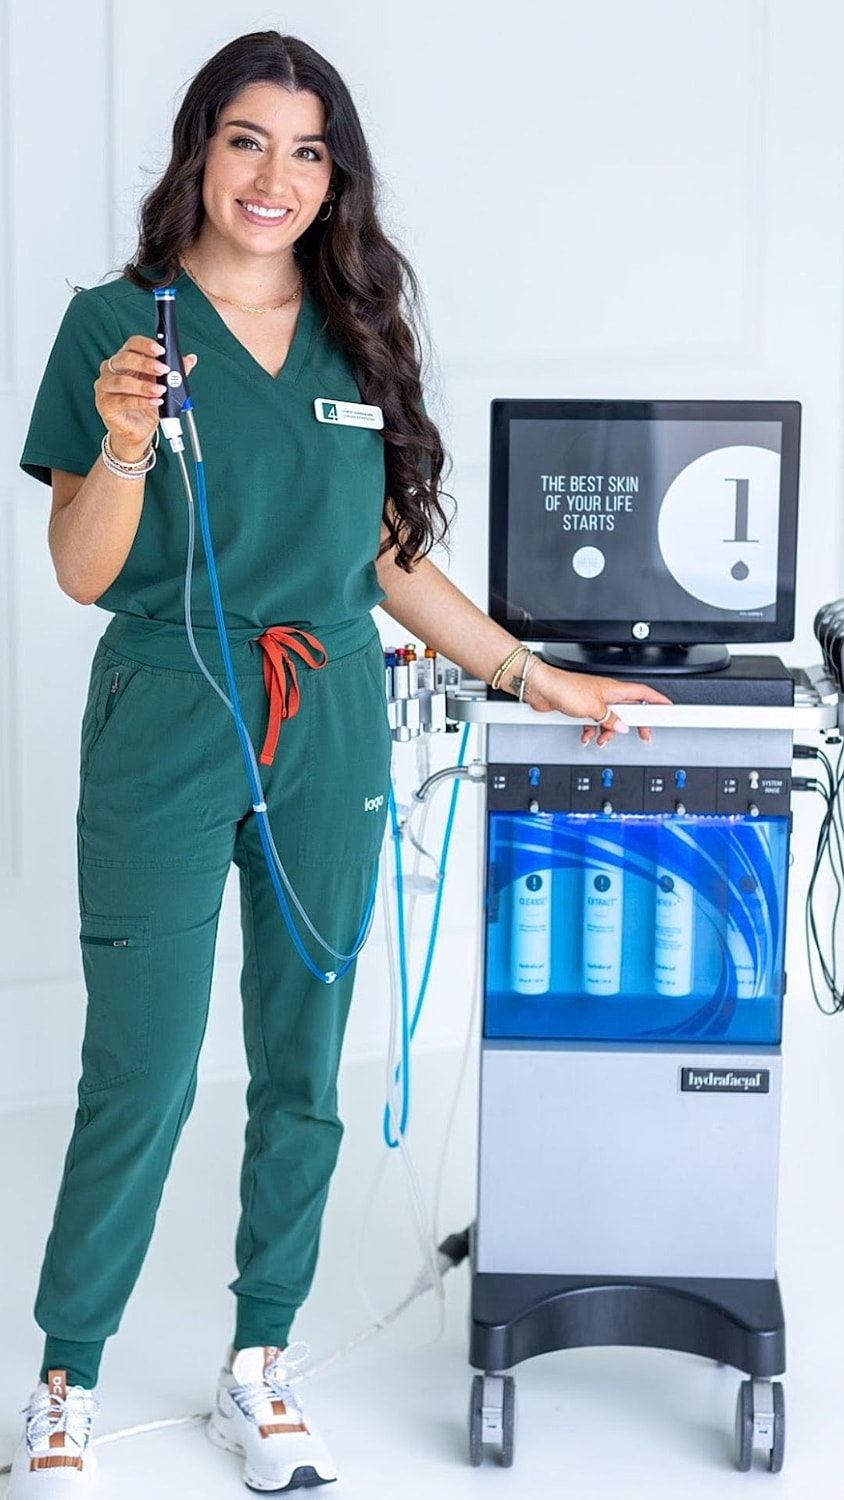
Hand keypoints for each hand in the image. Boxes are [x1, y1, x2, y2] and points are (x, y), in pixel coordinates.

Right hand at [95, 338, 197, 462]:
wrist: (137, 431)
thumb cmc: (145, 405)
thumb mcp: (163, 385)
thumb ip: (175, 372)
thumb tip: (190, 359)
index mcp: (125, 360)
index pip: (131, 344)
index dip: (145, 345)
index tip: (161, 350)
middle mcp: (111, 370)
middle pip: (125, 359)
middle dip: (146, 363)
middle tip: (163, 370)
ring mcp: (105, 387)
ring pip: (122, 381)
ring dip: (144, 386)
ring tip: (161, 391)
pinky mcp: (105, 404)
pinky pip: (122, 400)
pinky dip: (141, 401)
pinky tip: (154, 402)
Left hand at [524, 659, 670, 744]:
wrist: (541, 688)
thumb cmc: (564, 689)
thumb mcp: (593, 708)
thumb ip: (610, 719)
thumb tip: (622, 727)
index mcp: (614, 689)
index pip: (644, 694)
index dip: (659, 701)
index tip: (670, 709)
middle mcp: (606, 693)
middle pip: (630, 710)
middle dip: (636, 724)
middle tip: (643, 735)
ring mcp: (594, 701)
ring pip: (611, 719)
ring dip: (608, 731)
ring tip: (602, 739)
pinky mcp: (582, 708)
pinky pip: (595, 722)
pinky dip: (592, 731)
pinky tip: (587, 736)